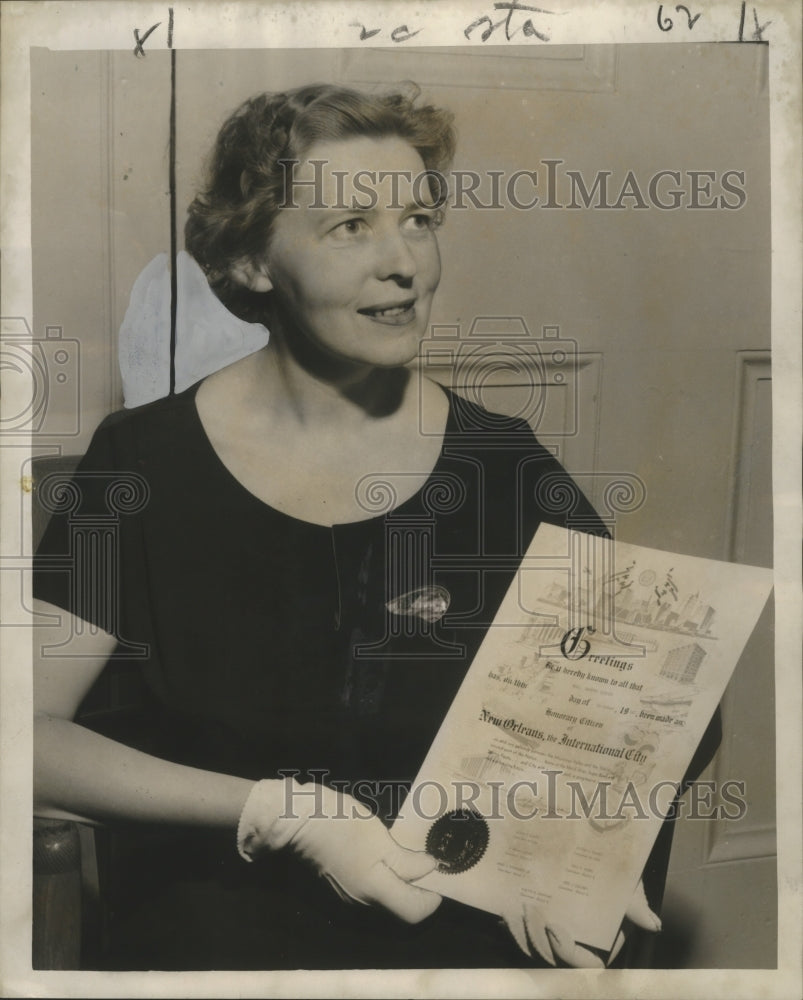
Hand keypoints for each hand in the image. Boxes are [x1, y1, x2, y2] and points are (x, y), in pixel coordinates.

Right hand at [238, 778, 441, 923]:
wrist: (295, 820)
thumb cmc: (340, 824)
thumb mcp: (378, 836)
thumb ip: (406, 859)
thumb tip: (430, 869)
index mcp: (374, 891)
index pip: (414, 912)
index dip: (432, 899)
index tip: (439, 876)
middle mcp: (362, 904)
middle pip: (401, 909)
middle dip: (418, 890)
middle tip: (428, 862)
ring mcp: (349, 897)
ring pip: (386, 900)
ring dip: (401, 884)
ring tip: (410, 855)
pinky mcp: (340, 886)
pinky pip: (371, 892)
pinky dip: (384, 879)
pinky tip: (386, 856)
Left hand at [504, 879, 660, 966]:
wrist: (591, 850)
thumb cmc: (613, 873)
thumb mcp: (626, 885)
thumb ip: (636, 905)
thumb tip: (652, 925)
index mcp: (599, 944)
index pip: (584, 963)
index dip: (567, 953)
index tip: (555, 928)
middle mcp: (574, 943)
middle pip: (551, 957)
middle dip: (536, 940)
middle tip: (530, 910)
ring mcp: (552, 933)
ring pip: (532, 948)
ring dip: (521, 933)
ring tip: (515, 908)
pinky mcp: (533, 921)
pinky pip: (519, 933)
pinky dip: (511, 926)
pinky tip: (505, 908)